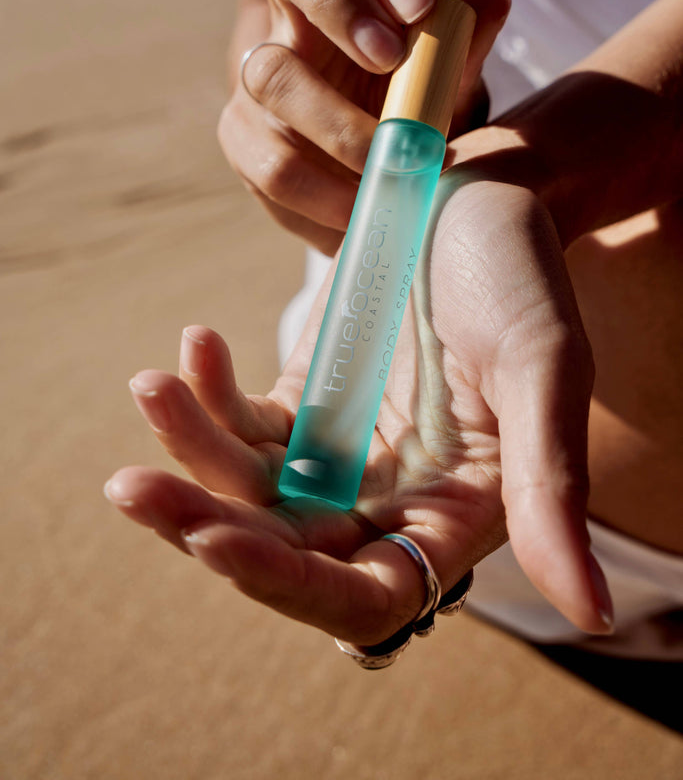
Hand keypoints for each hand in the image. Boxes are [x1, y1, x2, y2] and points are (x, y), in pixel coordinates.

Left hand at [105, 160, 612, 645]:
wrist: (471, 193)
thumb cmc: (520, 272)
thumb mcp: (542, 366)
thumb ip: (553, 486)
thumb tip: (594, 616)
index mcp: (454, 513)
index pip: (367, 595)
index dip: (289, 586)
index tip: (214, 541)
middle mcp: (391, 500)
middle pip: (285, 551)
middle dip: (203, 525)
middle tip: (130, 486)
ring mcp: (340, 452)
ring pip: (246, 488)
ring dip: (189, 449)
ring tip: (149, 386)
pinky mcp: (303, 402)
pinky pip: (239, 422)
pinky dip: (206, 393)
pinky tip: (196, 343)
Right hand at [220, 0, 510, 252]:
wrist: (381, 184)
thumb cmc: (417, 112)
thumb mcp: (450, 79)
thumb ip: (463, 44)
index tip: (419, 4)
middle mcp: (292, 8)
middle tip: (388, 58)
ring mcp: (258, 72)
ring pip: (268, 70)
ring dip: (338, 123)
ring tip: (396, 163)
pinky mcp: (244, 139)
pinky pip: (267, 161)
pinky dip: (323, 190)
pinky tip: (364, 206)